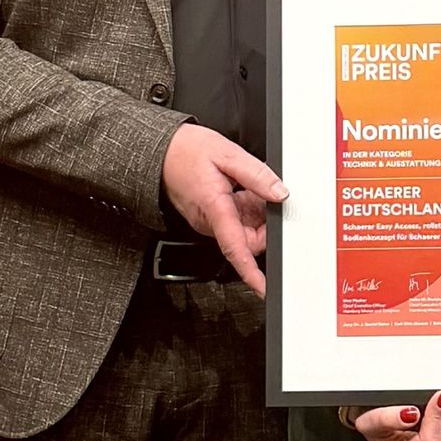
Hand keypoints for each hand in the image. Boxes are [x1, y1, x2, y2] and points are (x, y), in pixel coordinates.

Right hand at [161, 124, 286, 295]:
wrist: (160, 152)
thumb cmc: (185, 152)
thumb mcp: (227, 154)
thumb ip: (257, 174)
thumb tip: (280, 193)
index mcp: (214, 209)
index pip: (236, 250)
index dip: (251, 273)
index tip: (264, 288)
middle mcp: (210, 222)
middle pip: (247, 241)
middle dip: (265, 225)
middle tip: (269, 199)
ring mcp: (209, 221)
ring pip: (244, 231)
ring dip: (257, 215)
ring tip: (253, 189)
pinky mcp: (210, 216)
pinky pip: (236, 221)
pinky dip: (247, 209)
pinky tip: (245, 191)